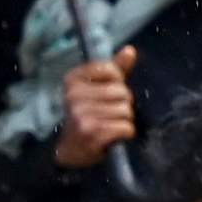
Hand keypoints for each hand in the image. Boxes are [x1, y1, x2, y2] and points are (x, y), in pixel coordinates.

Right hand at [55, 54, 137, 169]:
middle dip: (123, 104)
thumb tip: (130, 51)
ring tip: (111, 125)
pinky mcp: (91, 133)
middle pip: (121, 91)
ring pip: (125, 110)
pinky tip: (114, 136)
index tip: (108, 94)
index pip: (111, 69)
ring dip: (125, 121)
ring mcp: (81, 115)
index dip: (117, 82)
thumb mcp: (96, 89)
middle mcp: (74, 96)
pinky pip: (125, 127)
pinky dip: (126, 133)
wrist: (71, 151)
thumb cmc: (88, 116)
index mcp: (73, 79)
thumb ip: (114, 70)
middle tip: (110, 114)